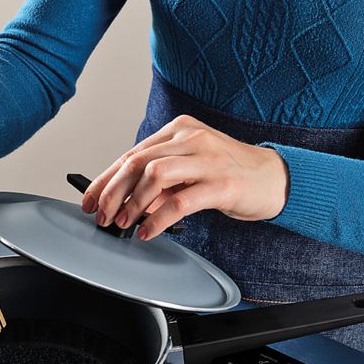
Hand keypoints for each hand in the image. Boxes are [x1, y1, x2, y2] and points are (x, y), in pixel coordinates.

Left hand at [81, 114, 288, 239]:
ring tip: (123, 223)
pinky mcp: (221, 183)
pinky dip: (158, 219)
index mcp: (179, 131)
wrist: (275, 178)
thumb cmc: (230, 175)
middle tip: (100, 215)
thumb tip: (124, 204)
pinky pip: (180, 201)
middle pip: (137, 162)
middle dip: (111, 192)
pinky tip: (147, 232)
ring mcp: (207, 159)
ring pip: (154, 176)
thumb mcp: (189, 172)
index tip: (88, 200)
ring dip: (132, 203)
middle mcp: (191, 139)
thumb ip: (159, 184)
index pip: (131, 154)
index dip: (105, 179)